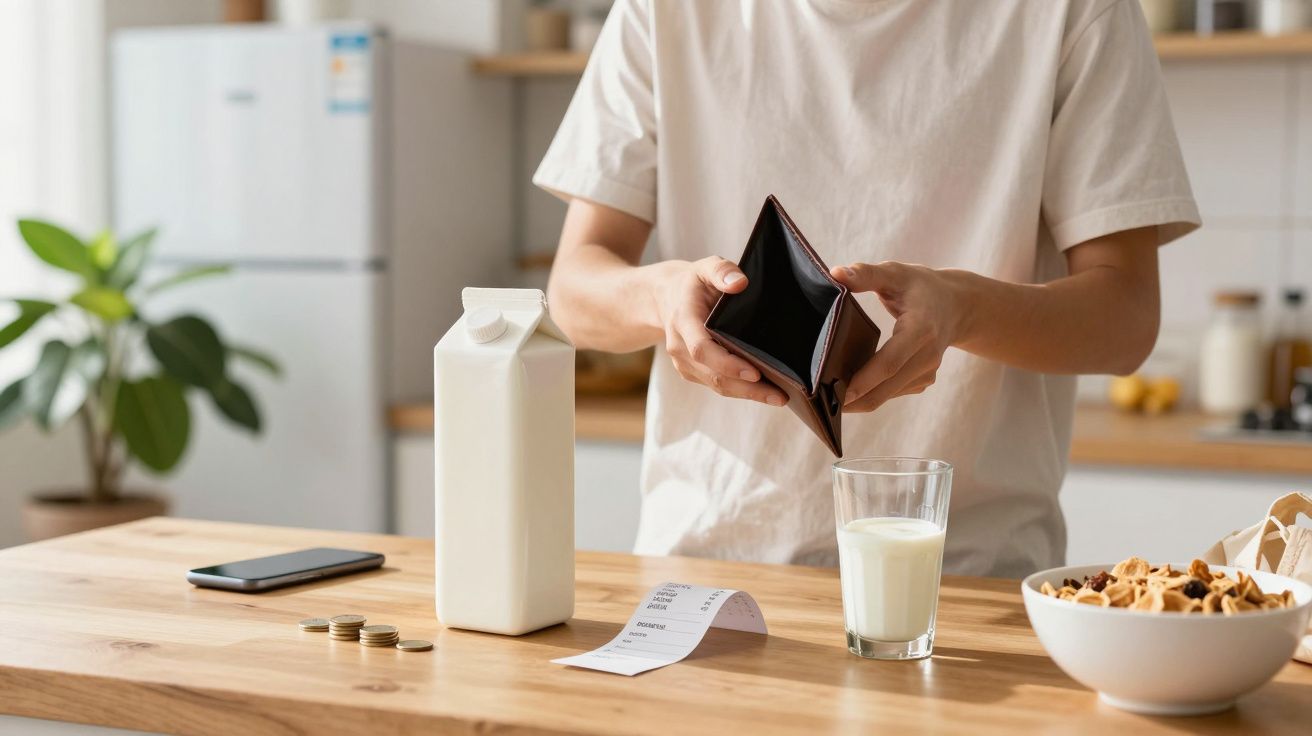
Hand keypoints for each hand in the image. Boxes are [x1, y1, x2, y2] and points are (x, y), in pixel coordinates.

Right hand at [648, 257, 786, 405]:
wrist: (665, 298)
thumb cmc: (693, 283)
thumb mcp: (705, 267)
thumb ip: (722, 271)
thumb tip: (740, 283)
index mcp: (683, 320)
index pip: (701, 348)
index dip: (727, 363)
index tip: (754, 372)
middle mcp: (679, 346)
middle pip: (713, 375)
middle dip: (746, 388)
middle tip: (778, 395)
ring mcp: (684, 363)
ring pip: (716, 385)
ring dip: (747, 394)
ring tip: (778, 397)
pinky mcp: (692, 372)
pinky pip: (716, 385)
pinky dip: (740, 390)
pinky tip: (763, 391)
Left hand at [831, 261, 968, 412]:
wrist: (957, 305)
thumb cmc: (920, 286)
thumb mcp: (895, 273)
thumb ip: (866, 274)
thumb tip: (836, 273)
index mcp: (921, 329)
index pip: (890, 362)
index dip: (864, 380)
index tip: (839, 393)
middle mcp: (928, 355)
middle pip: (886, 387)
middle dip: (854, 400)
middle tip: (820, 404)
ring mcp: (927, 372)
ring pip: (888, 395)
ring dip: (860, 401)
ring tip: (827, 399)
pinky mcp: (923, 380)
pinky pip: (893, 393)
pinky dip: (871, 395)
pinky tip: (848, 391)